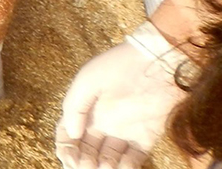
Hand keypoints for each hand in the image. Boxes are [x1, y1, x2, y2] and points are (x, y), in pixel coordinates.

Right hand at [54, 23, 184, 168]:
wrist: (156, 63)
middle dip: (83, 161)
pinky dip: (127, 167)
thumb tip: (72, 133)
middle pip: (87, 150)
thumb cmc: (117, 66)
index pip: (69, 134)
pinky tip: (121, 167)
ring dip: (103, 167)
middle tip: (85, 166)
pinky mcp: (145, 137)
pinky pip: (134, 159)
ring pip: (109, 158)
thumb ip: (75, 106)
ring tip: (103, 167)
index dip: (66, 148)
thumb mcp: (87, 80)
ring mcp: (124, 132)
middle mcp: (102, 124)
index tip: (69, 158)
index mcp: (86, 110)